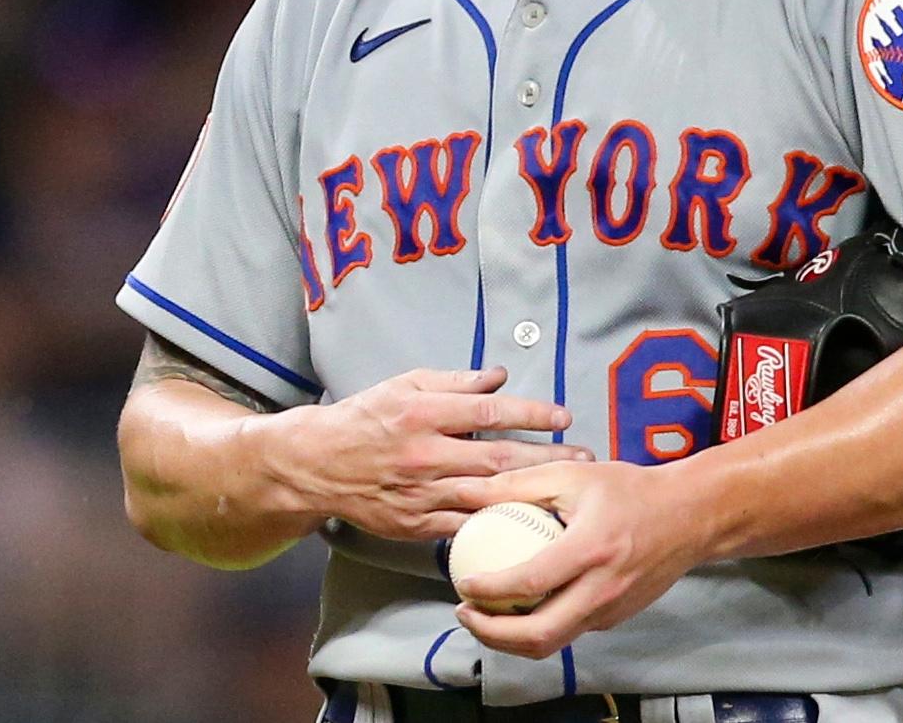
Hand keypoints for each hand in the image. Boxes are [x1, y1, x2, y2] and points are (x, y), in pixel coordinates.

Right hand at [267, 366, 591, 540]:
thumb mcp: (405, 385)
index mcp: (423, 413)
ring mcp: (420, 493)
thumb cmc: (365, 418)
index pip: (489, 411)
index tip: (563, 416)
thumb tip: (500, 376)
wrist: (317, 464)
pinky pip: (464, 526)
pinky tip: (526, 523)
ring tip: (566, 493)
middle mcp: (424, 454)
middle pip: (497, 458)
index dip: (530, 414)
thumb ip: (455, 382)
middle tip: (584, 459)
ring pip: (486, 496)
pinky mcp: (416, 524)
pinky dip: (496, 525)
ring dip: (530, 494)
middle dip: (546, 459)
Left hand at [449, 459, 713, 658]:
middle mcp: (602, 589)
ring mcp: (610, 611)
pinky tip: (519, 606)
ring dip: (510, 639)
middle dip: (491, 634)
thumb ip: (516, 484)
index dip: (488, 590)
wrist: (690, 516)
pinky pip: (568, 631)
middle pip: (538, 635)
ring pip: (551, 643)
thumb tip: (465, 491)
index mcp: (591, 549)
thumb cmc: (630, 490)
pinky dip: (536, 628)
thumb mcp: (573, 474)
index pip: (529, 582)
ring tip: (484, 615)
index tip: (463, 583)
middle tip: (466, 613)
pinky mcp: (613, 619)